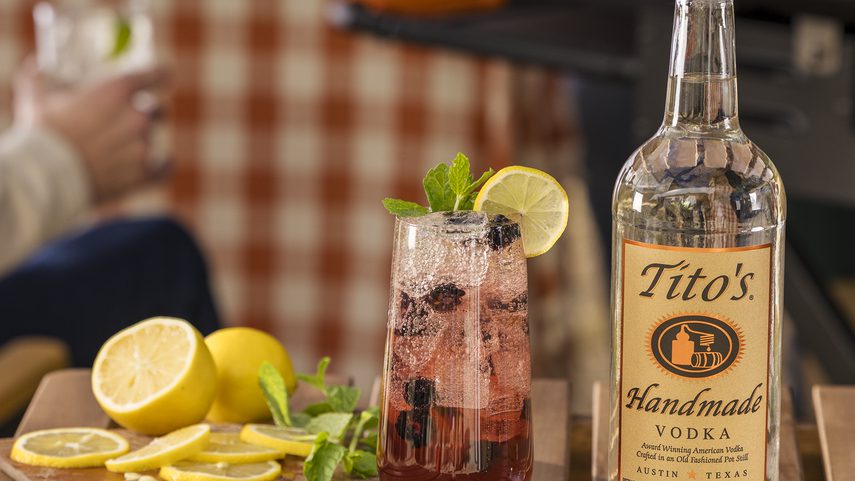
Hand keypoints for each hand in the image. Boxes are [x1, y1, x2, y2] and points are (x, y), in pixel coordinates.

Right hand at [14, 60, 166, 202]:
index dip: (161, 75)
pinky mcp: (144, 174)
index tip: (166, 75)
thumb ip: (39, 79)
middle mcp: (137, 117)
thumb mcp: (36, 98)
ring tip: (118, 153)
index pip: (153, 76)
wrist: (47, 178)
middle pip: (157, 111)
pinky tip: (152, 169)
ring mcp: (143, 147)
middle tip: (130, 122)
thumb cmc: (41, 135)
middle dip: (147, 114)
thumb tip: (35, 66)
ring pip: (153, 141)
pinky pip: (164, 169)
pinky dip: (159, 168)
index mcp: (117, 92)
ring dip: (140, 144)